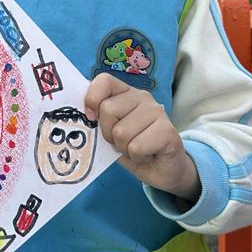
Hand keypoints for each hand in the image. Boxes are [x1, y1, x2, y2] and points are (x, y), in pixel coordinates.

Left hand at [84, 74, 199, 201]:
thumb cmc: (133, 149)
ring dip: (124, 148)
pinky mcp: (168, 131)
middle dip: (109, 134)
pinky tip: (148, 155)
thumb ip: (98, 120)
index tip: (91, 118)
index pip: (104, 81)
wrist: (164, 170)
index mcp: (126, 94)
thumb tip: (83, 113)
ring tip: (137, 149)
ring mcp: (157, 112)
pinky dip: (137, 157)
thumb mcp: (111, 133)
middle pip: (108, 110)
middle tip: (123, 142)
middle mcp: (143, 98)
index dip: (92, 98)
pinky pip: (136, 147)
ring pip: (121, 132)